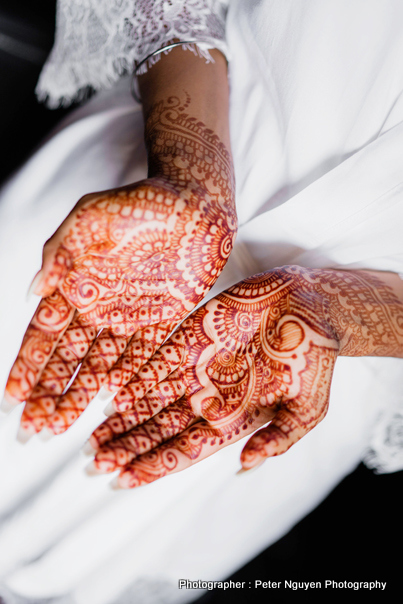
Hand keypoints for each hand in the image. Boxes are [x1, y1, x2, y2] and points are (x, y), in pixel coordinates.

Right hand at [5, 93, 235, 435]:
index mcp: (76, 284)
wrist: (193, 202)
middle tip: (33, 426)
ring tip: (60, 425)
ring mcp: (131, 317)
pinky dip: (128, 380)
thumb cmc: (138, 203)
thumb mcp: (87, 219)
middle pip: (69, 358)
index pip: (45, 333)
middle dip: (50, 391)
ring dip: (80, 394)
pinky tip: (112, 404)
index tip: (14, 396)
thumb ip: (60, 252)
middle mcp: (100, 307)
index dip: (29, 364)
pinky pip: (143, 357)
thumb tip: (34, 290)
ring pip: (101, 364)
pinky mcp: (164, 321)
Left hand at [88, 265, 402, 487]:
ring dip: (122, 417)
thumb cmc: (313, 361)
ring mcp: (197, 365)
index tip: (122, 480)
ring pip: (150, 396)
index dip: (154, 465)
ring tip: (93, 437)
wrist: (312, 307)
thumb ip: (279, 438)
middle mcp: (207, 395)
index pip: (185, 449)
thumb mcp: (308, 408)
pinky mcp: (192, 333)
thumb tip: (246, 466)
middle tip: (95, 462)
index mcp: (231, 418)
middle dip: (128, 446)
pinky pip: (157, 355)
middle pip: (158, 427)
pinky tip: (111, 388)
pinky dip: (135, 373)